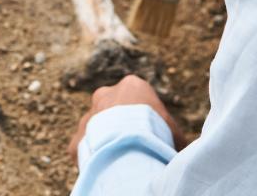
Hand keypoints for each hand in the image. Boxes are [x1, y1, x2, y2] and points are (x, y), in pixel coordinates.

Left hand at [68, 75, 183, 161]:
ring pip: (96, 130)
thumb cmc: (155, 134)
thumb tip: (179, 146)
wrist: (128, 145)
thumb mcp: (172, 131)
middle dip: (120, 126)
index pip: (137, 99)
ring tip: (119, 160)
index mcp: (131, 86)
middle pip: (113, 111)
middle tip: (132, 146)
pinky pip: (84, 150)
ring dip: (105, 142)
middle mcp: (105, 96)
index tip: (150, 134)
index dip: (145, 119)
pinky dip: (93, 159)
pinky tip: (105, 169)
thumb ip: (171, 134)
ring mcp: (88, 117)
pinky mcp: (76, 140)